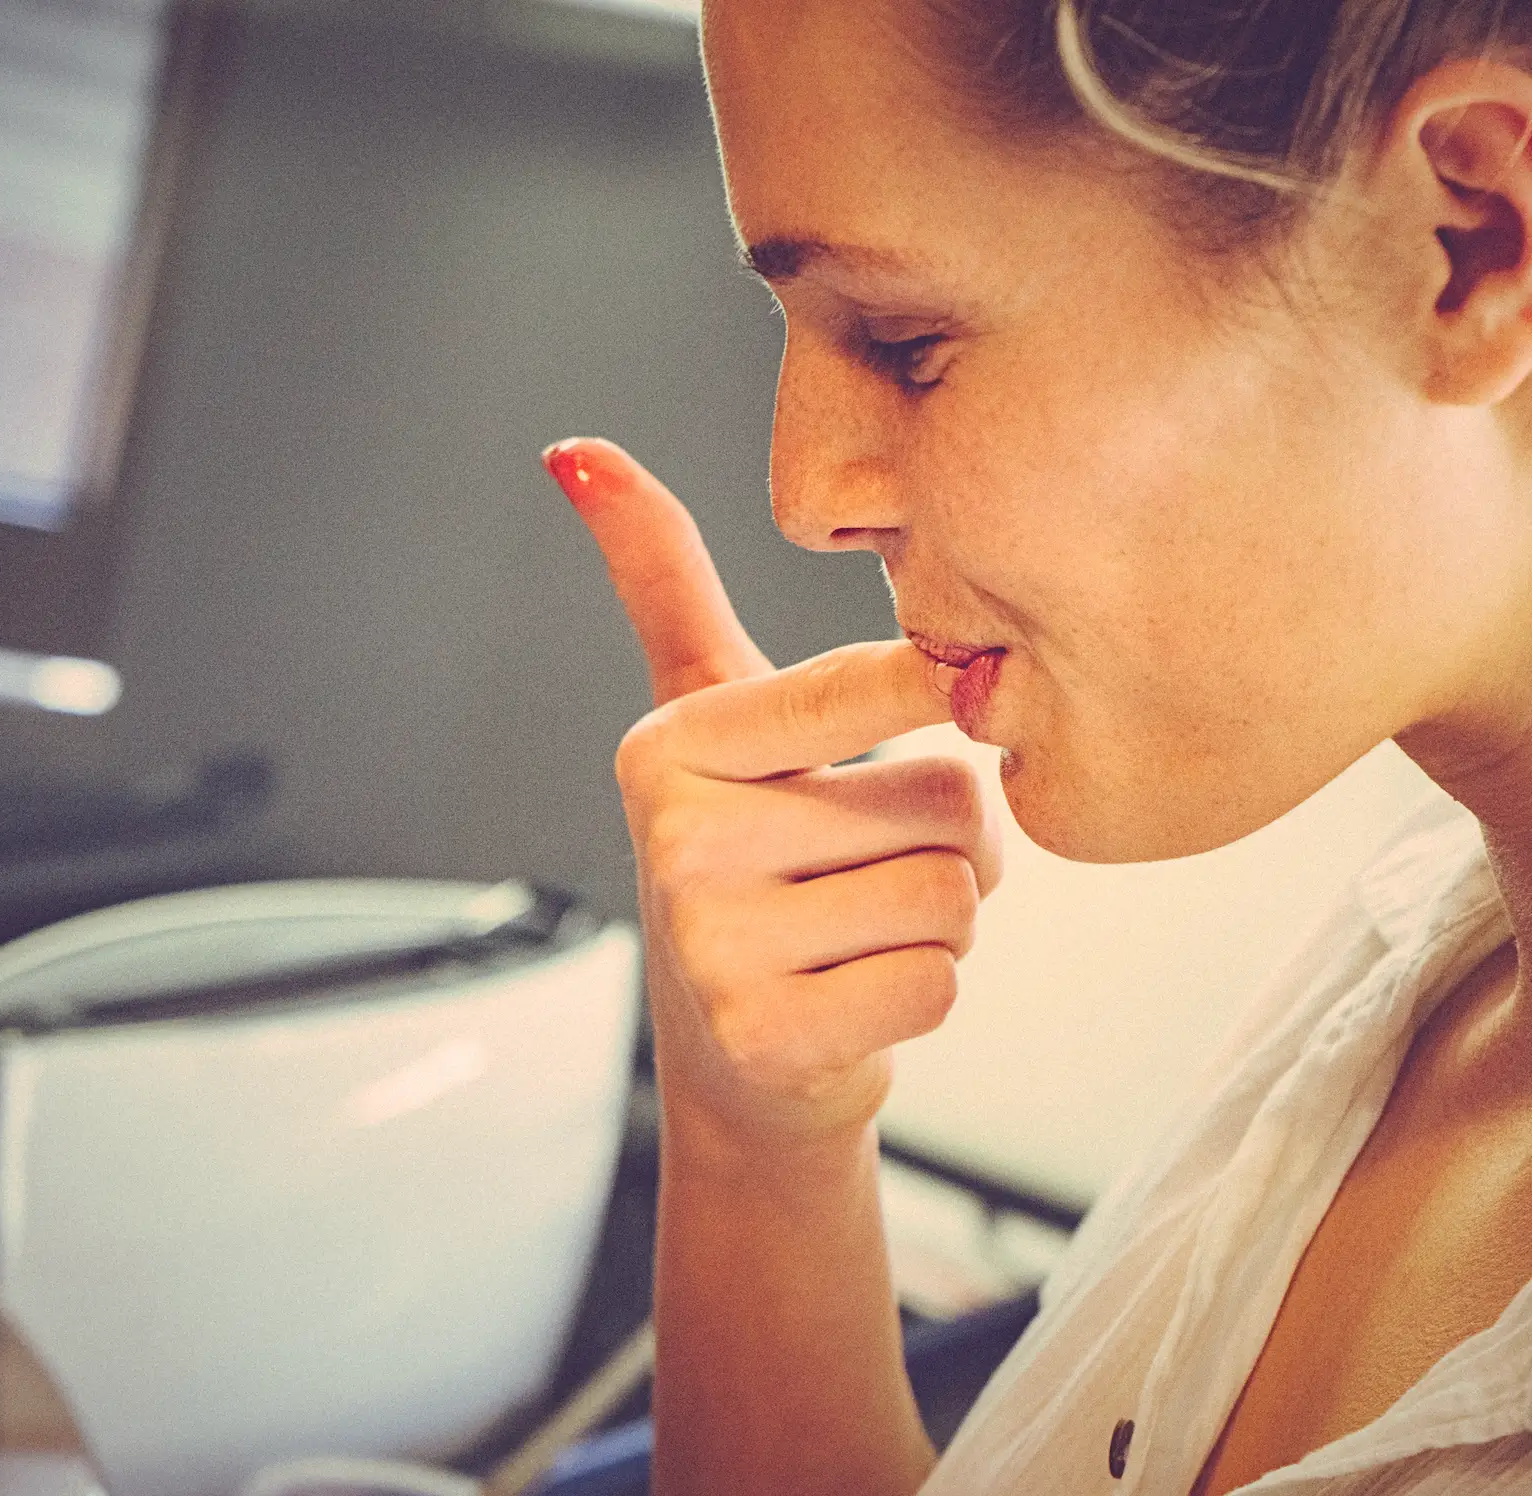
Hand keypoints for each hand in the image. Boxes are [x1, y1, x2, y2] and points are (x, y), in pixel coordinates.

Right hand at [548, 438, 1001, 1152]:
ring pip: (955, 893)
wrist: (740, 1063)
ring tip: (860, 928)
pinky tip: (855, 994)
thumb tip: (576, 451)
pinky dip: (926, 990)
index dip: (938, 701)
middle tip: (869, 870)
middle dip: (947, 842)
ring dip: (943, 920)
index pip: (873, 683)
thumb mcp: (705, 714)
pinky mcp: (765, 1037)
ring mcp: (714, 946)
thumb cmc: (747, 867)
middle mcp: (680, 839)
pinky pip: (939, 979)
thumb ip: (660, 578)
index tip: (933, 709)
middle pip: (949, 799)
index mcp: (672, 745)